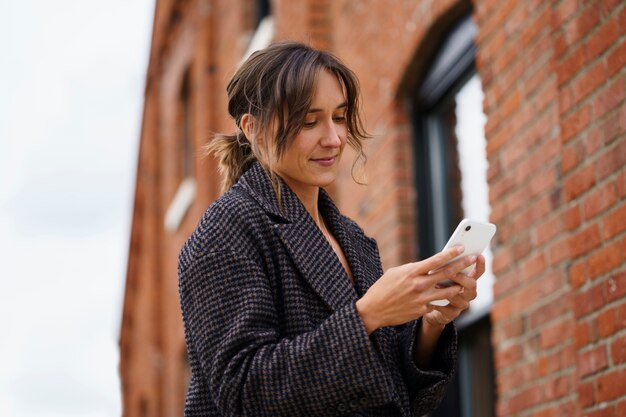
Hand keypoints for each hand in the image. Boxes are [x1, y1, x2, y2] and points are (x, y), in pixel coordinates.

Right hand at [355, 246, 477, 333]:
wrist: (374, 310)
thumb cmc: (383, 288)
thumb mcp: (396, 273)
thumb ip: (412, 269)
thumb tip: (426, 266)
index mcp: (411, 272)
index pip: (436, 260)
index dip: (451, 253)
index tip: (462, 247)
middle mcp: (418, 284)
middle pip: (446, 273)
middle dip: (462, 265)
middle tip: (474, 259)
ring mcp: (421, 299)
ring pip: (448, 291)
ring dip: (458, 286)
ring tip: (465, 283)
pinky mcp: (421, 310)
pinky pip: (438, 305)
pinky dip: (444, 302)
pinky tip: (450, 300)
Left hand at [423, 255, 485, 326]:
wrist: (429, 306)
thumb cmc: (436, 285)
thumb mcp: (441, 274)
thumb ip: (447, 266)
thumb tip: (446, 252)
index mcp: (468, 280)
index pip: (478, 272)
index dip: (480, 264)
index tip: (478, 255)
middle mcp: (468, 292)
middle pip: (471, 284)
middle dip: (461, 277)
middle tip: (451, 272)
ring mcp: (462, 304)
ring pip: (460, 297)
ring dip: (448, 290)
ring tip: (436, 285)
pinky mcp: (453, 314)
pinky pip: (449, 309)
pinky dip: (439, 303)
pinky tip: (431, 299)